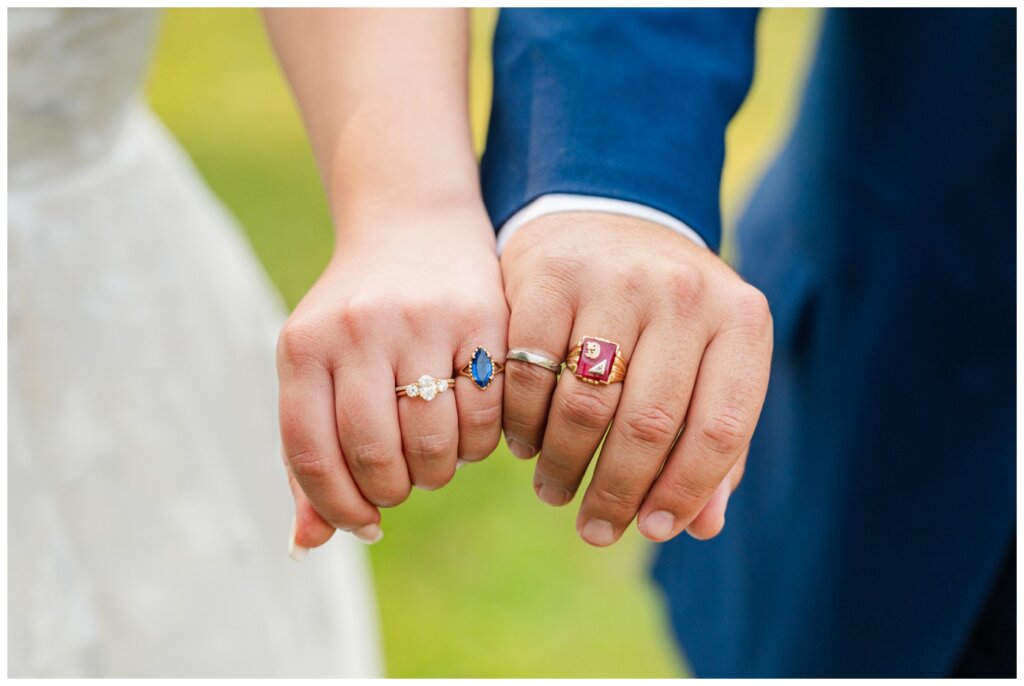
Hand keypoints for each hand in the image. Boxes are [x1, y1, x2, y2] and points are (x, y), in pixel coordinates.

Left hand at [278, 205, 507, 550]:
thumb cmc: (357, 320)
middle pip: (377, 454)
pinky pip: (487, 413)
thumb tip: (308, 545)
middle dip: (394, 490)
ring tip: (437, 457)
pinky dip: (481, 442)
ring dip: (439, 471)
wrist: (413, 228)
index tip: (365, 524)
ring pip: (436, 441)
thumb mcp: (316, 372)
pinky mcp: (481, 317)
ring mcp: (422, 320)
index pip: (312, 456)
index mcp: (304, 347)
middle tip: (404, 483)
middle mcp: (359, 329)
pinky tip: (470, 430)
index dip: (339, 508)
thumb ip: (307, 456)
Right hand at [500, 212, 771, 545]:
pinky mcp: (551, 277)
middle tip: (596, 529)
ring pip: (586, 405)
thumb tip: (701, 524)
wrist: (609, 218)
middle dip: (617, 494)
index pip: (721, 428)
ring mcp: (615, 280)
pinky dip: (525, 424)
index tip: (655, 530)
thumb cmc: (667, 312)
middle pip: (648, 425)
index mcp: (740, 319)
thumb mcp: (709, 360)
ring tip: (556, 491)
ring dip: (564, 466)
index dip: (687, 491)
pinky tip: (527, 445)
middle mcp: (683, 292)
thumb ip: (714, 440)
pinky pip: (532, 374)